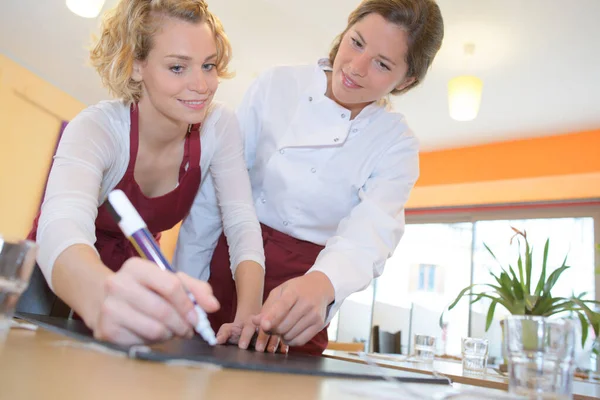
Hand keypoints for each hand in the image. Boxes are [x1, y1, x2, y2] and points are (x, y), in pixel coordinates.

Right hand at [92, 258, 219, 344]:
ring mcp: (109, 307)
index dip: (188, 304)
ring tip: (171, 330)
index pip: (171, 285)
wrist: (104, 301)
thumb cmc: (145, 290)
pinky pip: (141, 341)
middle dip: (183, 324)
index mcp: (135, 266)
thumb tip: (213, 305)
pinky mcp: (106, 330)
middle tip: (189, 330)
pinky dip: (154, 341)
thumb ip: (196, 289)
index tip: (198, 317)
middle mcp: (117, 284)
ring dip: (170, 334)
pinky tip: (153, 334)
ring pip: (154, 329)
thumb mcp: (170, 281)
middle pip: (163, 310)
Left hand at [216, 315, 287, 353]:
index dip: (245, 336)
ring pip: (275, 332)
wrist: (254, 322)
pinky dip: (284, 344)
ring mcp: (272, 328)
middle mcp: (262, 323)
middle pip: (263, 329)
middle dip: (261, 339)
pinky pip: (283, 337)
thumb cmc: (239, 329)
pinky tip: (284, 350)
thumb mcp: (230, 329)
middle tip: (258, 350)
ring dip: (273, 342)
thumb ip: (223, 333)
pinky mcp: (280, 333)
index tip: (242, 346)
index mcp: (250, 321)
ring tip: (271, 351)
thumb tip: (217, 341)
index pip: (248, 327)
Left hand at [252, 272, 333, 346]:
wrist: (320, 287)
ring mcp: (314, 315)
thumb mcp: (280, 291)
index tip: (263, 325)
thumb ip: (267, 307)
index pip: (282, 306)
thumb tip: (255, 322)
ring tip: (281, 327)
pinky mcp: (319, 325)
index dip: (272, 317)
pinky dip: (290, 341)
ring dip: (281, 336)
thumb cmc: (296, 289)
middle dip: (272, 330)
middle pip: (284, 325)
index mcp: (294, 292)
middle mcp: (306, 303)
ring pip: (290, 335)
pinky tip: (288, 333)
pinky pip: (300, 341)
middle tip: (269, 326)